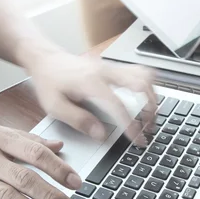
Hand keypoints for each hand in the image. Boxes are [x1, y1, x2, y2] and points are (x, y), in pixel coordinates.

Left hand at [28, 52, 156, 140]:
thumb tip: (101, 134)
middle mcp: (105, 71)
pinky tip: (146, 98)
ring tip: (151, 115)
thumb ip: (79, 120)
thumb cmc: (50, 82)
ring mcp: (111, 66)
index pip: (118, 104)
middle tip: (149, 126)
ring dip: (152, 95)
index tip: (138, 138)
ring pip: (144, 75)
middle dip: (150, 108)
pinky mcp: (114, 66)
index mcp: (91, 83)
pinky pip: (139, 71)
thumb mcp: (55, 106)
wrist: (47, 60)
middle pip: (140, 84)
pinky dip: (147, 85)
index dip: (130, 124)